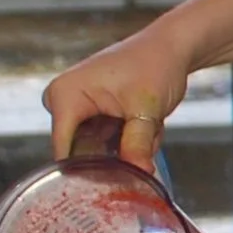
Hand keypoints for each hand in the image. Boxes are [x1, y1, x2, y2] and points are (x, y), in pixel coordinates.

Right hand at [43, 27, 193, 164]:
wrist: (169, 48)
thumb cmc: (155, 65)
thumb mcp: (147, 109)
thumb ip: (137, 144)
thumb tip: (137, 174)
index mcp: (65, 96)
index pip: (64, 152)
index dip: (89, 173)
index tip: (116, 185)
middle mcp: (62, 102)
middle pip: (82, 154)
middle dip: (119, 154)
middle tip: (146, 137)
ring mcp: (75, 108)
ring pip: (99, 151)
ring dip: (130, 146)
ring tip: (149, 125)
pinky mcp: (89, 113)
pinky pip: (106, 142)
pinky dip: (130, 140)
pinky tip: (146, 123)